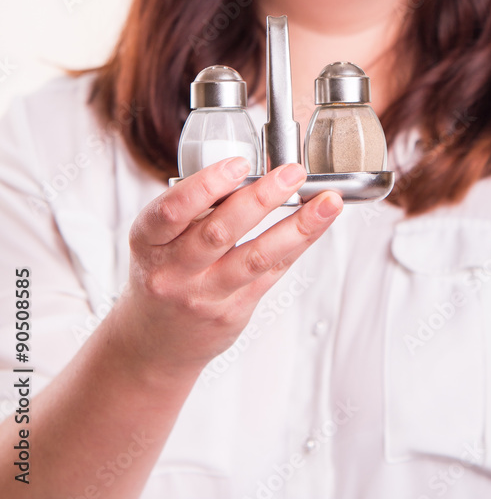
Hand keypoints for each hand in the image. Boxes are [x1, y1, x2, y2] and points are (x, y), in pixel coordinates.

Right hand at [112, 157, 342, 377]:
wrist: (154, 342)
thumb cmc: (162, 274)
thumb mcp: (156, 239)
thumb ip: (193, 209)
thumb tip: (249, 170)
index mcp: (148, 241)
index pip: (172, 209)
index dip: (207, 185)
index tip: (240, 164)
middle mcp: (173, 271)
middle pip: (220, 231)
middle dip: (262, 197)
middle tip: (292, 173)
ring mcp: (204, 295)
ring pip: (255, 257)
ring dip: (296, 226)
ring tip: (326, 202)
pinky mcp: (233, 311)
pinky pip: (272, 272)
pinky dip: (298, 244)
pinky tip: (318, 224)